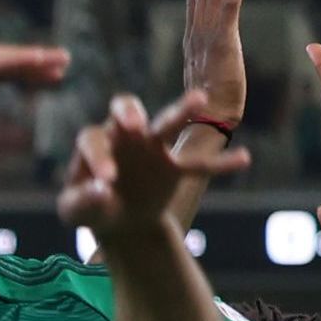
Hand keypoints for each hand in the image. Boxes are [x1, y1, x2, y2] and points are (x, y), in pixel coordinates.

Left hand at [58, 89, 254, 239]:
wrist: (120, 222)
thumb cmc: (90, 208)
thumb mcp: (76, 211)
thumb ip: (81, 202)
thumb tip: (102, 191)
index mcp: (94, 143)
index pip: (94, 140)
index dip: (99, 156)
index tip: (107, 181)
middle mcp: (123, 136)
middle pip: (124, 109)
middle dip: (129, 113)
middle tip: (135, 125)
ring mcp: (152, 147)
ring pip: (167, 123)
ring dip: (181, 110)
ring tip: (200, 97)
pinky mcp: (175, 165)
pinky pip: (200, 163)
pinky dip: (220, 162)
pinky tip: (245, 159)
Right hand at [181, 0, 249, 137]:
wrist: (209, 124)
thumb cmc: (211, 107)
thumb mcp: (210, 77)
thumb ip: (211, 59)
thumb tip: (215, 54)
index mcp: (194, 41)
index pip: (197, 0)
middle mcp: (196, 34)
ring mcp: (207, 39)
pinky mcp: (223, 46)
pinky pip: (229, 10)